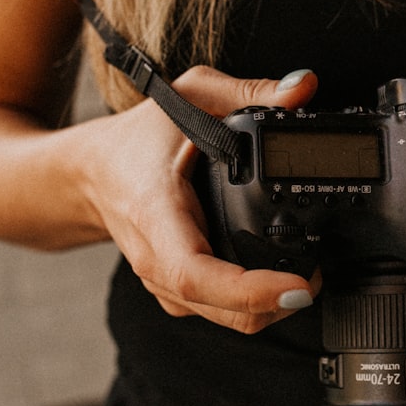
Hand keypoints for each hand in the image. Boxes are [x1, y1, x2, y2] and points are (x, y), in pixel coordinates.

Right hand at [83, 66, 319, 333]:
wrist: (90, 173)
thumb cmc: (135, 138)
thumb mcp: (189, 96)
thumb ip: (248, 91)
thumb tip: (302, 87)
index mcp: (156, 215)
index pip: (196, 273)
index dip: (249, 289)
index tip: (297, 285)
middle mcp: (157, 260)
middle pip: (219, 309)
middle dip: (276, 305)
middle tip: (316, 279)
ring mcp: (163, 282)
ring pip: (221, 318)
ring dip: (267, 309)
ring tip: (304, 280)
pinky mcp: (173, 290)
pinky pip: (215, 312)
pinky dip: (249, 305)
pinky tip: (275, 284)